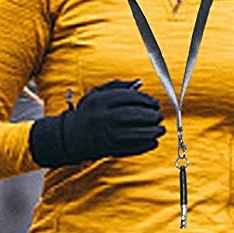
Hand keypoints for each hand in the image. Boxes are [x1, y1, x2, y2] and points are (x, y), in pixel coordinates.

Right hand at [29, 78, 163, 165]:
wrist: (73, 136)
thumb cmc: (89, 112)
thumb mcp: (99, 94)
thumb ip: (119, 87)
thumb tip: (140, 84)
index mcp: (101, 101)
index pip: (130, 98)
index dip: (147, 100)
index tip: (155, 104)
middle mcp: (104, 117)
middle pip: (135, 115)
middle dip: (152, 116)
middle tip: (158, 116)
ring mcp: (108, 135)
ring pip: (136, 133)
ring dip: (153, 131)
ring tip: (160, 129)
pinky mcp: (111, 149)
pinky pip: (134, 147)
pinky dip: (147, 145)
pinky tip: (152, 140)